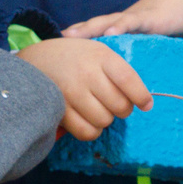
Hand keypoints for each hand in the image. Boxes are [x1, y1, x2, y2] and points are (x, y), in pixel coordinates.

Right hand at [15, 37, 154, 140]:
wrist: (36, 60)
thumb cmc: (74, 57)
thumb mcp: (97, 51)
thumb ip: (118, 70)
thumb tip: (144, 100)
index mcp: (100, 56)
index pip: (128, 80)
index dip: (141, 96)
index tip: (146, 104)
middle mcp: (86, 73)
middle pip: (119, 105)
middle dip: (123, 109)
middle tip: (116, 105)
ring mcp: (71, 92)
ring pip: (104, 120)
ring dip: (106, 119)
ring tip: (99, 109)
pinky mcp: (59, 109)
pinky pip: (86, 132)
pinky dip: (92, 131)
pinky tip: (90, 121)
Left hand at [63, 0, 182, 40]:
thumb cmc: (168, 21)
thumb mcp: (145, 39)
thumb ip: (131, 52)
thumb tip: (118, 79)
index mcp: (119, 26)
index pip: (92, 32)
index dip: (74, 40)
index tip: (53, 50)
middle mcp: (122, 21)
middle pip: (93, 26)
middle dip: (74, 35)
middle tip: (53, 44)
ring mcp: (135, 18)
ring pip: (107, 22)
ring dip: (89, 30)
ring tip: (72, 37)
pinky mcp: (151, 18)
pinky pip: (133, 22)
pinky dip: (121, 27)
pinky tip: (110, 34)